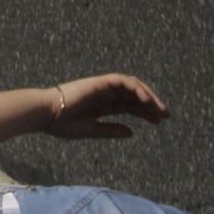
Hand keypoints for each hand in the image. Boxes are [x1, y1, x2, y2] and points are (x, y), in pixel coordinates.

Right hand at [47, 74, 169, 139]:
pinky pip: (123, 81)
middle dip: (151, 104)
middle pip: (134, 95)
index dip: (145, 112)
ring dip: (148, 96)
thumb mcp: (92, 130)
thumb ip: (111, 130)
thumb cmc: (64, 124)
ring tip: (160, 110)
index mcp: (102, 105)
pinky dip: (137, 89)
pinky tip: (147, 101)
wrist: (47, 114)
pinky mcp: (100, 82)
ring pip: (132, 86)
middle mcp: (105, 94)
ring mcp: (103, 87)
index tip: (159, 121)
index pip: (129, 105)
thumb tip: (131, 132)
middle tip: (166, 115)